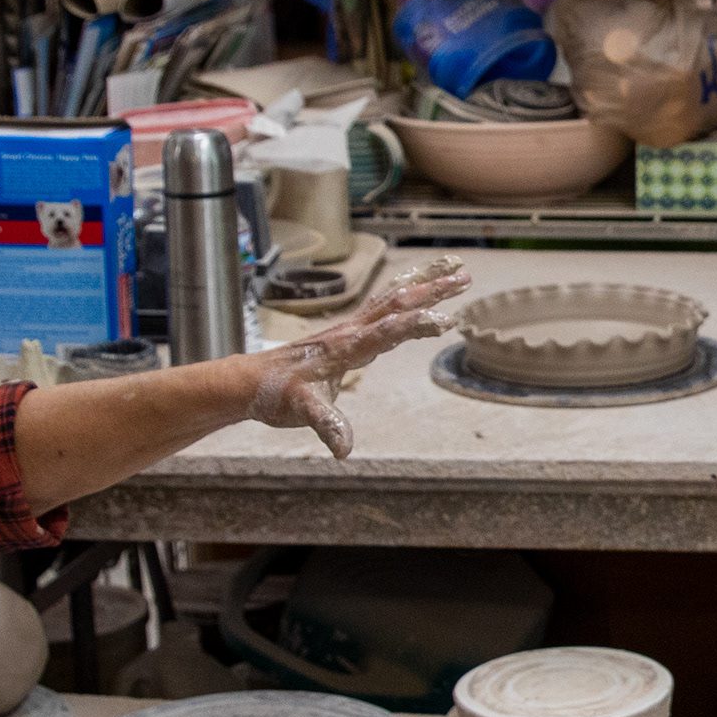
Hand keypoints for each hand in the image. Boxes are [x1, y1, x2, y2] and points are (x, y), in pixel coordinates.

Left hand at [244, 256, 470, 453]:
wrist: (250, 381)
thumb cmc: (277, 396)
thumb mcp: (301, 412)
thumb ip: (325, 425)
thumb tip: (344, 449)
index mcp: (344, 348)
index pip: (387, 331)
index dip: (416, 324)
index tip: (447, 319)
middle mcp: (350, 331)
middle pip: (396, 302)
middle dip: (431, 288)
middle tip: (465, 275)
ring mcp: (350, 329)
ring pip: (393, 298)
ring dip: (424, 282)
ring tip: (455, 268)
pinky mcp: (349, 333)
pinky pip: (383, 305)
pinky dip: (406, 291)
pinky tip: (418, 286)